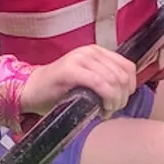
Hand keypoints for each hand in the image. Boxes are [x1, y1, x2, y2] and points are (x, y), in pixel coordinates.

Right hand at [21, 45, 137, 115]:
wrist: (32, 89)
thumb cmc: (60, 90)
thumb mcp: (88, 80)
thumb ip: (106, 80)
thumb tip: (126, 92)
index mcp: (97, 52)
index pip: (128, 67)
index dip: (131, 87)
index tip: (121, 101)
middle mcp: (90, 51)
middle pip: (123, 76)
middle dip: (123, 98)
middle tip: (112, 110)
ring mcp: (80, 59)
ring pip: (114, 80)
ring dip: (115, 101)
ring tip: (105, 111)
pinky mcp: (70, 69)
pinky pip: (99, 83)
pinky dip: (106, 98)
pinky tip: (101, 109)